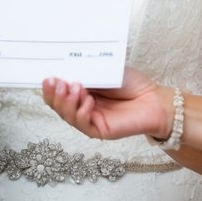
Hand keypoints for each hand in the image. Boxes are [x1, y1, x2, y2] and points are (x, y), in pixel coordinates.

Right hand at [42, 68, 168, 139]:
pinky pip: (83, 124)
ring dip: (67, 102)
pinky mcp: (100, 131)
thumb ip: (86, 72)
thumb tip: (64, 69)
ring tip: (74, 87)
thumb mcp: (105, 71)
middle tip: (57, 82)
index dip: (50, 87)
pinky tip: (88, 101)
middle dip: (54, 95)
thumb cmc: (132, 84)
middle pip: (58, 106)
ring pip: (68, 116)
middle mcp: (82, 107)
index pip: (57, 93)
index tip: (47, 77)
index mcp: (81, 92)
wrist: (154, 99)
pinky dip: (82, 112)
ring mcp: (90, 120)